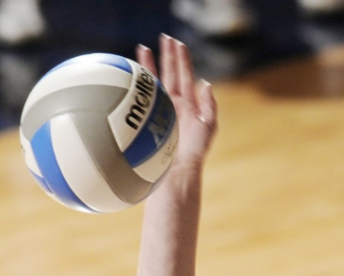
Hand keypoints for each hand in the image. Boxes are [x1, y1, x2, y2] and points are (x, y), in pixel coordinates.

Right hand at [137, 35, 216, 172]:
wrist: (176, 169)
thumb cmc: (194, 152)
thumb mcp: (208, 126)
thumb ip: (209, 105)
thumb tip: (205, 83)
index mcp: (189, 105)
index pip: (184, 76)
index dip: (181, 59)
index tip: (177, 43)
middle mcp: (173, 106)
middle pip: (169, 75)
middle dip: (166, 55)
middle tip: (163, 37)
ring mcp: (159, 112)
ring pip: (154, 84)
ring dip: (150, 66)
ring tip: (143, 48)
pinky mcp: (148, 120)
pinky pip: (143, 99)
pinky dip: (139, 86)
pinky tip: (134, 74)